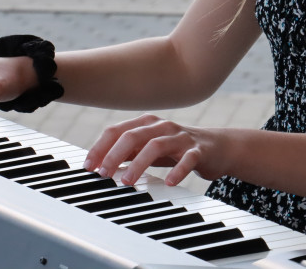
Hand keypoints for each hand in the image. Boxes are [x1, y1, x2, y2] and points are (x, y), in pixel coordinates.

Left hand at [83, 114, 228, 187]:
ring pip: (156, 145)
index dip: (100, 147)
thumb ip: (129, 153)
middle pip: (132, 135)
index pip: (116, 131)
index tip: (89, 166)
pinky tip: (169, 183)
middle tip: (104, 174)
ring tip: (128, 182)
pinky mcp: (197, 150)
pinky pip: (187, 159)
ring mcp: (179, 137)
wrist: (216, 147)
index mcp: (145, 123)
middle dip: (114, 155)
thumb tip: (102, 164)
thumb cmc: (177, 148)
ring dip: (139, 163)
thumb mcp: (149, 148)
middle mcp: (161, 126)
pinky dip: (177, 171)